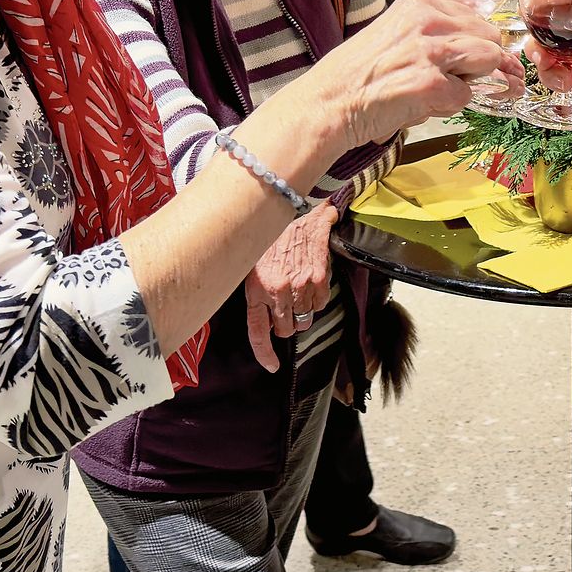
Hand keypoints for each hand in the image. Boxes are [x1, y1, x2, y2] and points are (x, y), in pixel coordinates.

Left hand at [241, 203, 337, 372]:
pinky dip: (318, 296)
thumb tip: (264, 321)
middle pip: (286, 329)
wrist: (288, 204)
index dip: (265, 353)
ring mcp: (299, 286)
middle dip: (287, 323)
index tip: (272, 367)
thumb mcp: (250, 265)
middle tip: (286, 308)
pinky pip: (322, 302)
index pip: (258, 331)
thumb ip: (257, 294)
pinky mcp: (318, 277)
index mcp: (256, 289)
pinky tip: (311, 279)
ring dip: (304, 309)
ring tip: (298, 287)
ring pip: (306, 317)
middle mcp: (277, 292)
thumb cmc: (267, 236)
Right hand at [304, 0, 521, 147]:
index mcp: (419, 2)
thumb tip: (479, 38)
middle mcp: (428, 20)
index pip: (476, 9)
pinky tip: (424, 104)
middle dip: (482, 59)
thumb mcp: (395, 29)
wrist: (328, 101)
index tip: (470, 53)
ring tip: (442, 89)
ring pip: (490, 59)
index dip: (477, 36)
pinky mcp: (432, 84)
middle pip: (490, 35)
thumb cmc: (358, 72)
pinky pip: (467, 95)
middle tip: (457, 76)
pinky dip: (450, 105)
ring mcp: (431, 51)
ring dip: (474, 79)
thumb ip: (434, 25)